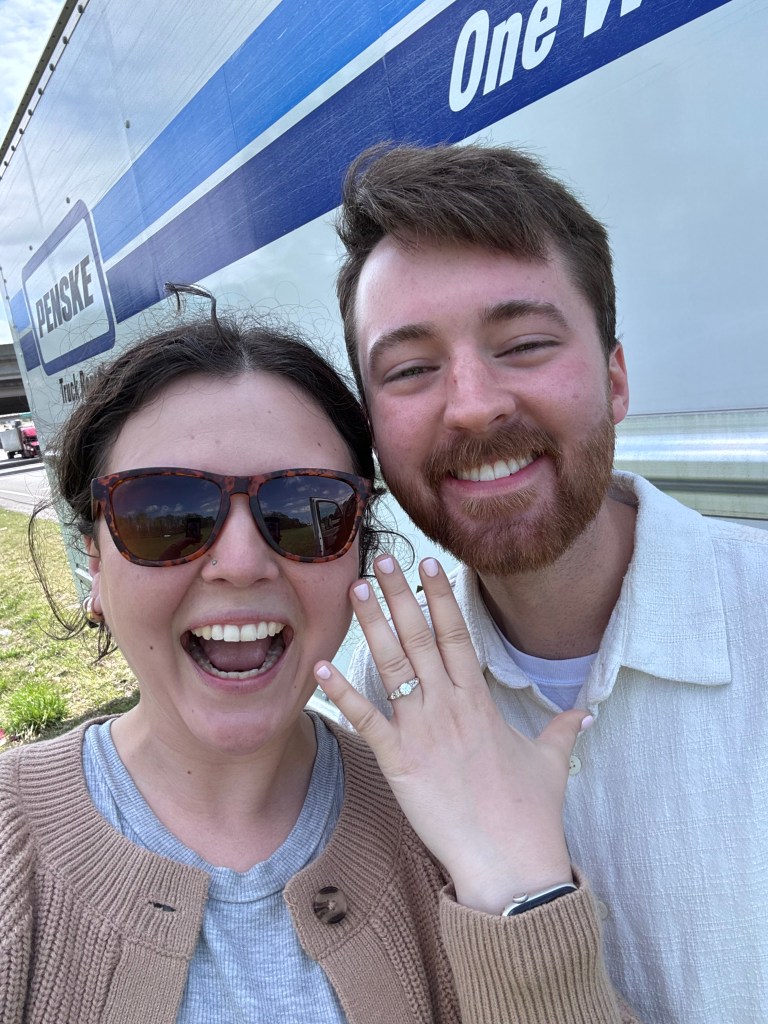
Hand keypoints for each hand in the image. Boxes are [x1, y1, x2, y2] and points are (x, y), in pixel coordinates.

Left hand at [314, 554, 589, 914]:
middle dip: (399, 595)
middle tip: (381, 558)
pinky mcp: (399, 760)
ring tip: (355, 589)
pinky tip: (321, 666)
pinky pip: (366, 719)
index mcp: (480, 699)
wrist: (509, 860)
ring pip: (391, 665)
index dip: (440, 596)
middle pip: (419, 637)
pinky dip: (342, 692)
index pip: (457, 633)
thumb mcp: (551, 760)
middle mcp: (449, 705)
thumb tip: (587, 712)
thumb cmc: (530, 812)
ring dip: (372, 625)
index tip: (427, 564)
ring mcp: (422, 730)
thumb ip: (562, 727)